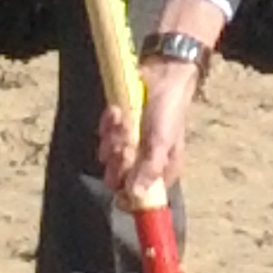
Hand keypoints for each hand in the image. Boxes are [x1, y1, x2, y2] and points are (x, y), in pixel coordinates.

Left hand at [99, 58, 201, 207]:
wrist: (162, 75)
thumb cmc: (169, 110)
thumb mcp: (162, 143)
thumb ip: (149, 170)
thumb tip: (135, 197)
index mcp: (161, 170)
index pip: (140, 197)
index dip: (127, 195)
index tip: (120, 189)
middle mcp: (144, 161)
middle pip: (118, 178)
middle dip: (119, 160)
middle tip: (126, 145)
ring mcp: (129, 144)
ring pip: (108, 156)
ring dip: (113, 138)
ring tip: (124, 121)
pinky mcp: (118, 128)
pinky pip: (104, 134)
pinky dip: (108, 123)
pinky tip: (118, 111)